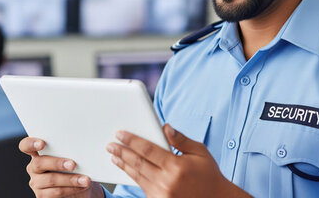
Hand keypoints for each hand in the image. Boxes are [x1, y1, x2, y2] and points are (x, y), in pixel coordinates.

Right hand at [19, 137, 103, 197]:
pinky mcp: (42, 196)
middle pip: (39, 163)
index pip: (26, 146)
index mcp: (38, 153)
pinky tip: (81, 186)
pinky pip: (56, 192)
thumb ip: (71, 150)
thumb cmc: (77, 167)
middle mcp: (34, 167)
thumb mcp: (74, 156)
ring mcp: (37, 183)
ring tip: (85, 179)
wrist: (81, 186)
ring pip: (50, 179)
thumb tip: (83, 146)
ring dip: (70, 179)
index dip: (31, 144)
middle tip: (73, 164)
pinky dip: (71, 189)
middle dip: (57, 163)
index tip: (42, 143)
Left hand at [106, 124, 250, 197]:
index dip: (132, 140)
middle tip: (110, 144)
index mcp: (176, 166)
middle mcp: (167, 181)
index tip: (120, 133)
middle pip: (138, 162)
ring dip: (123, 164)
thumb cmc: (208, 174)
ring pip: (136, 175)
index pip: (148, 149)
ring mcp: (161, 194)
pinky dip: (132, 176)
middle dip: (122, 152)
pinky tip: (127, 168)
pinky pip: (142, 186)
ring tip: (113, 155)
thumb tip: (165, 127)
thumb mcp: (199, 152)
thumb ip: (181, 139)